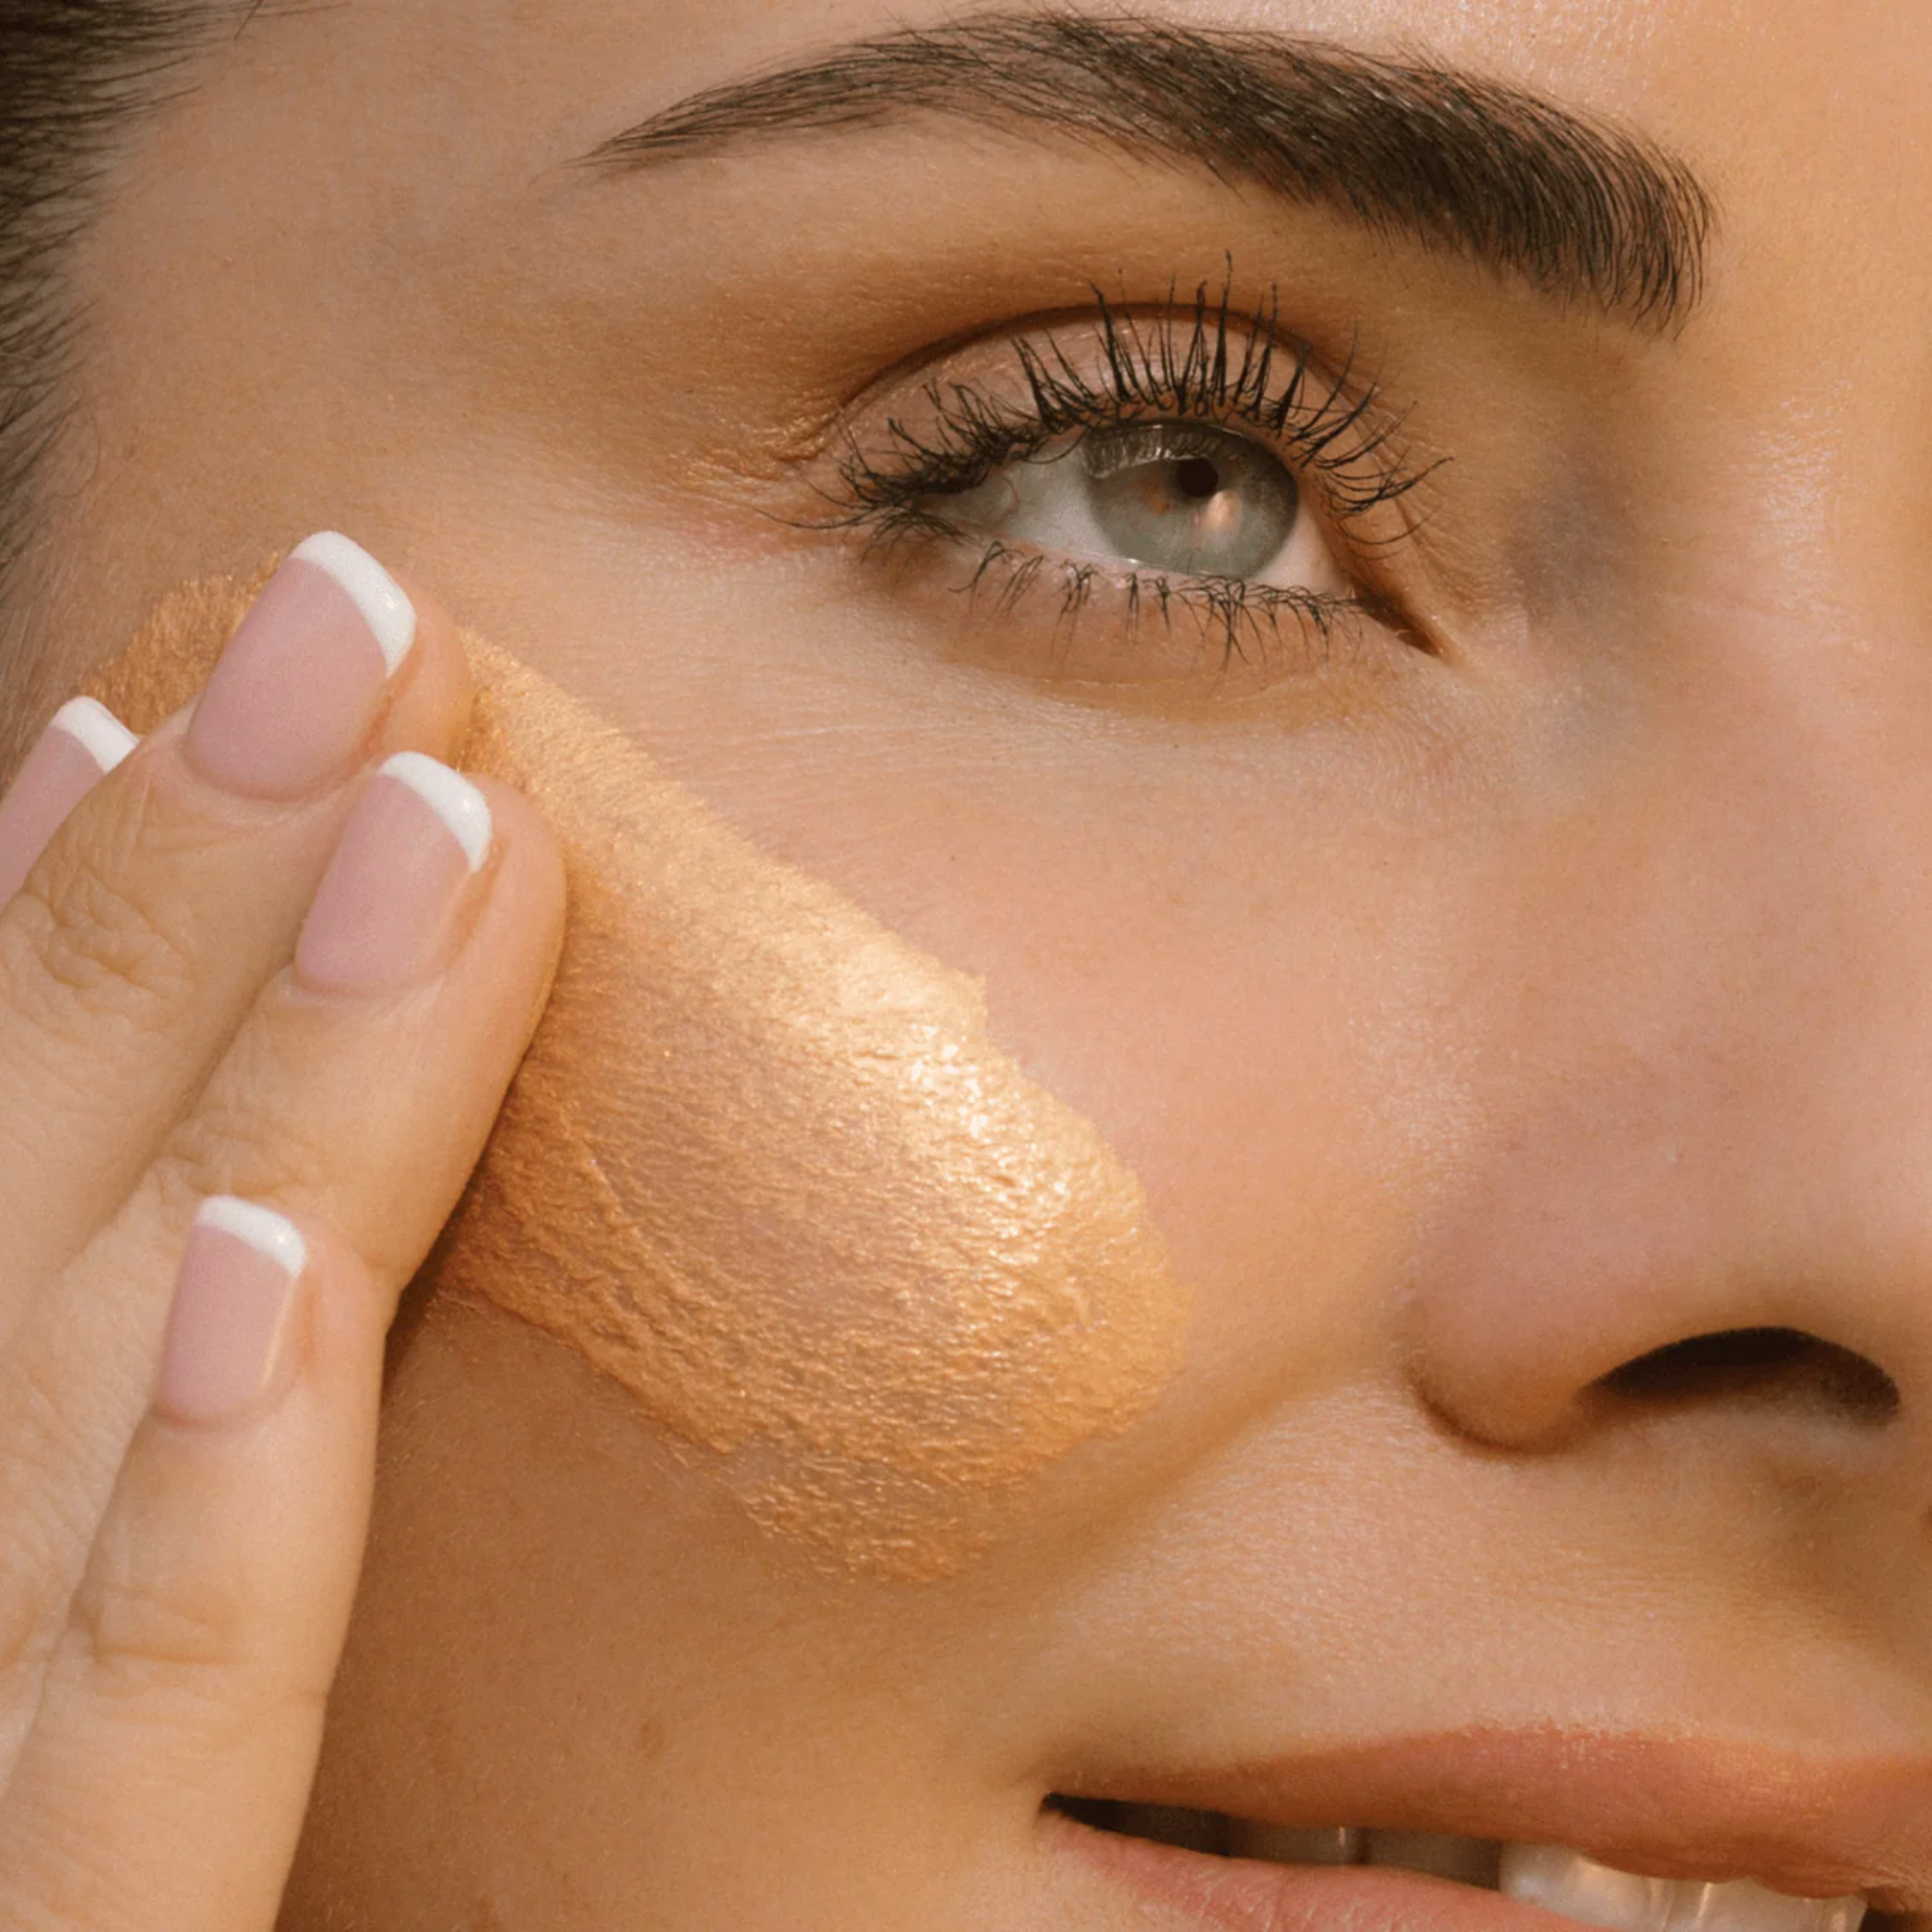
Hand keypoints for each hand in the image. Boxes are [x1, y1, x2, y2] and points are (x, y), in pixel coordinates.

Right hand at [0, 535, 564, 1930]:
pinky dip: (166, 1503)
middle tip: (357, 608)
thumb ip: (121, 1428)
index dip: (65, 925)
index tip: (177, 702)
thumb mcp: (75, 1565)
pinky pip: (114, 1750)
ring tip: (420, 800)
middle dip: (173, 896)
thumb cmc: (68, 1748)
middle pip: (36, 1209)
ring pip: (74, 1397)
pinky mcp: (57, 1926)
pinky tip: (267, 1256)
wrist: (58, 1910)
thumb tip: (214, 1200)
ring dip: (229, 1082)